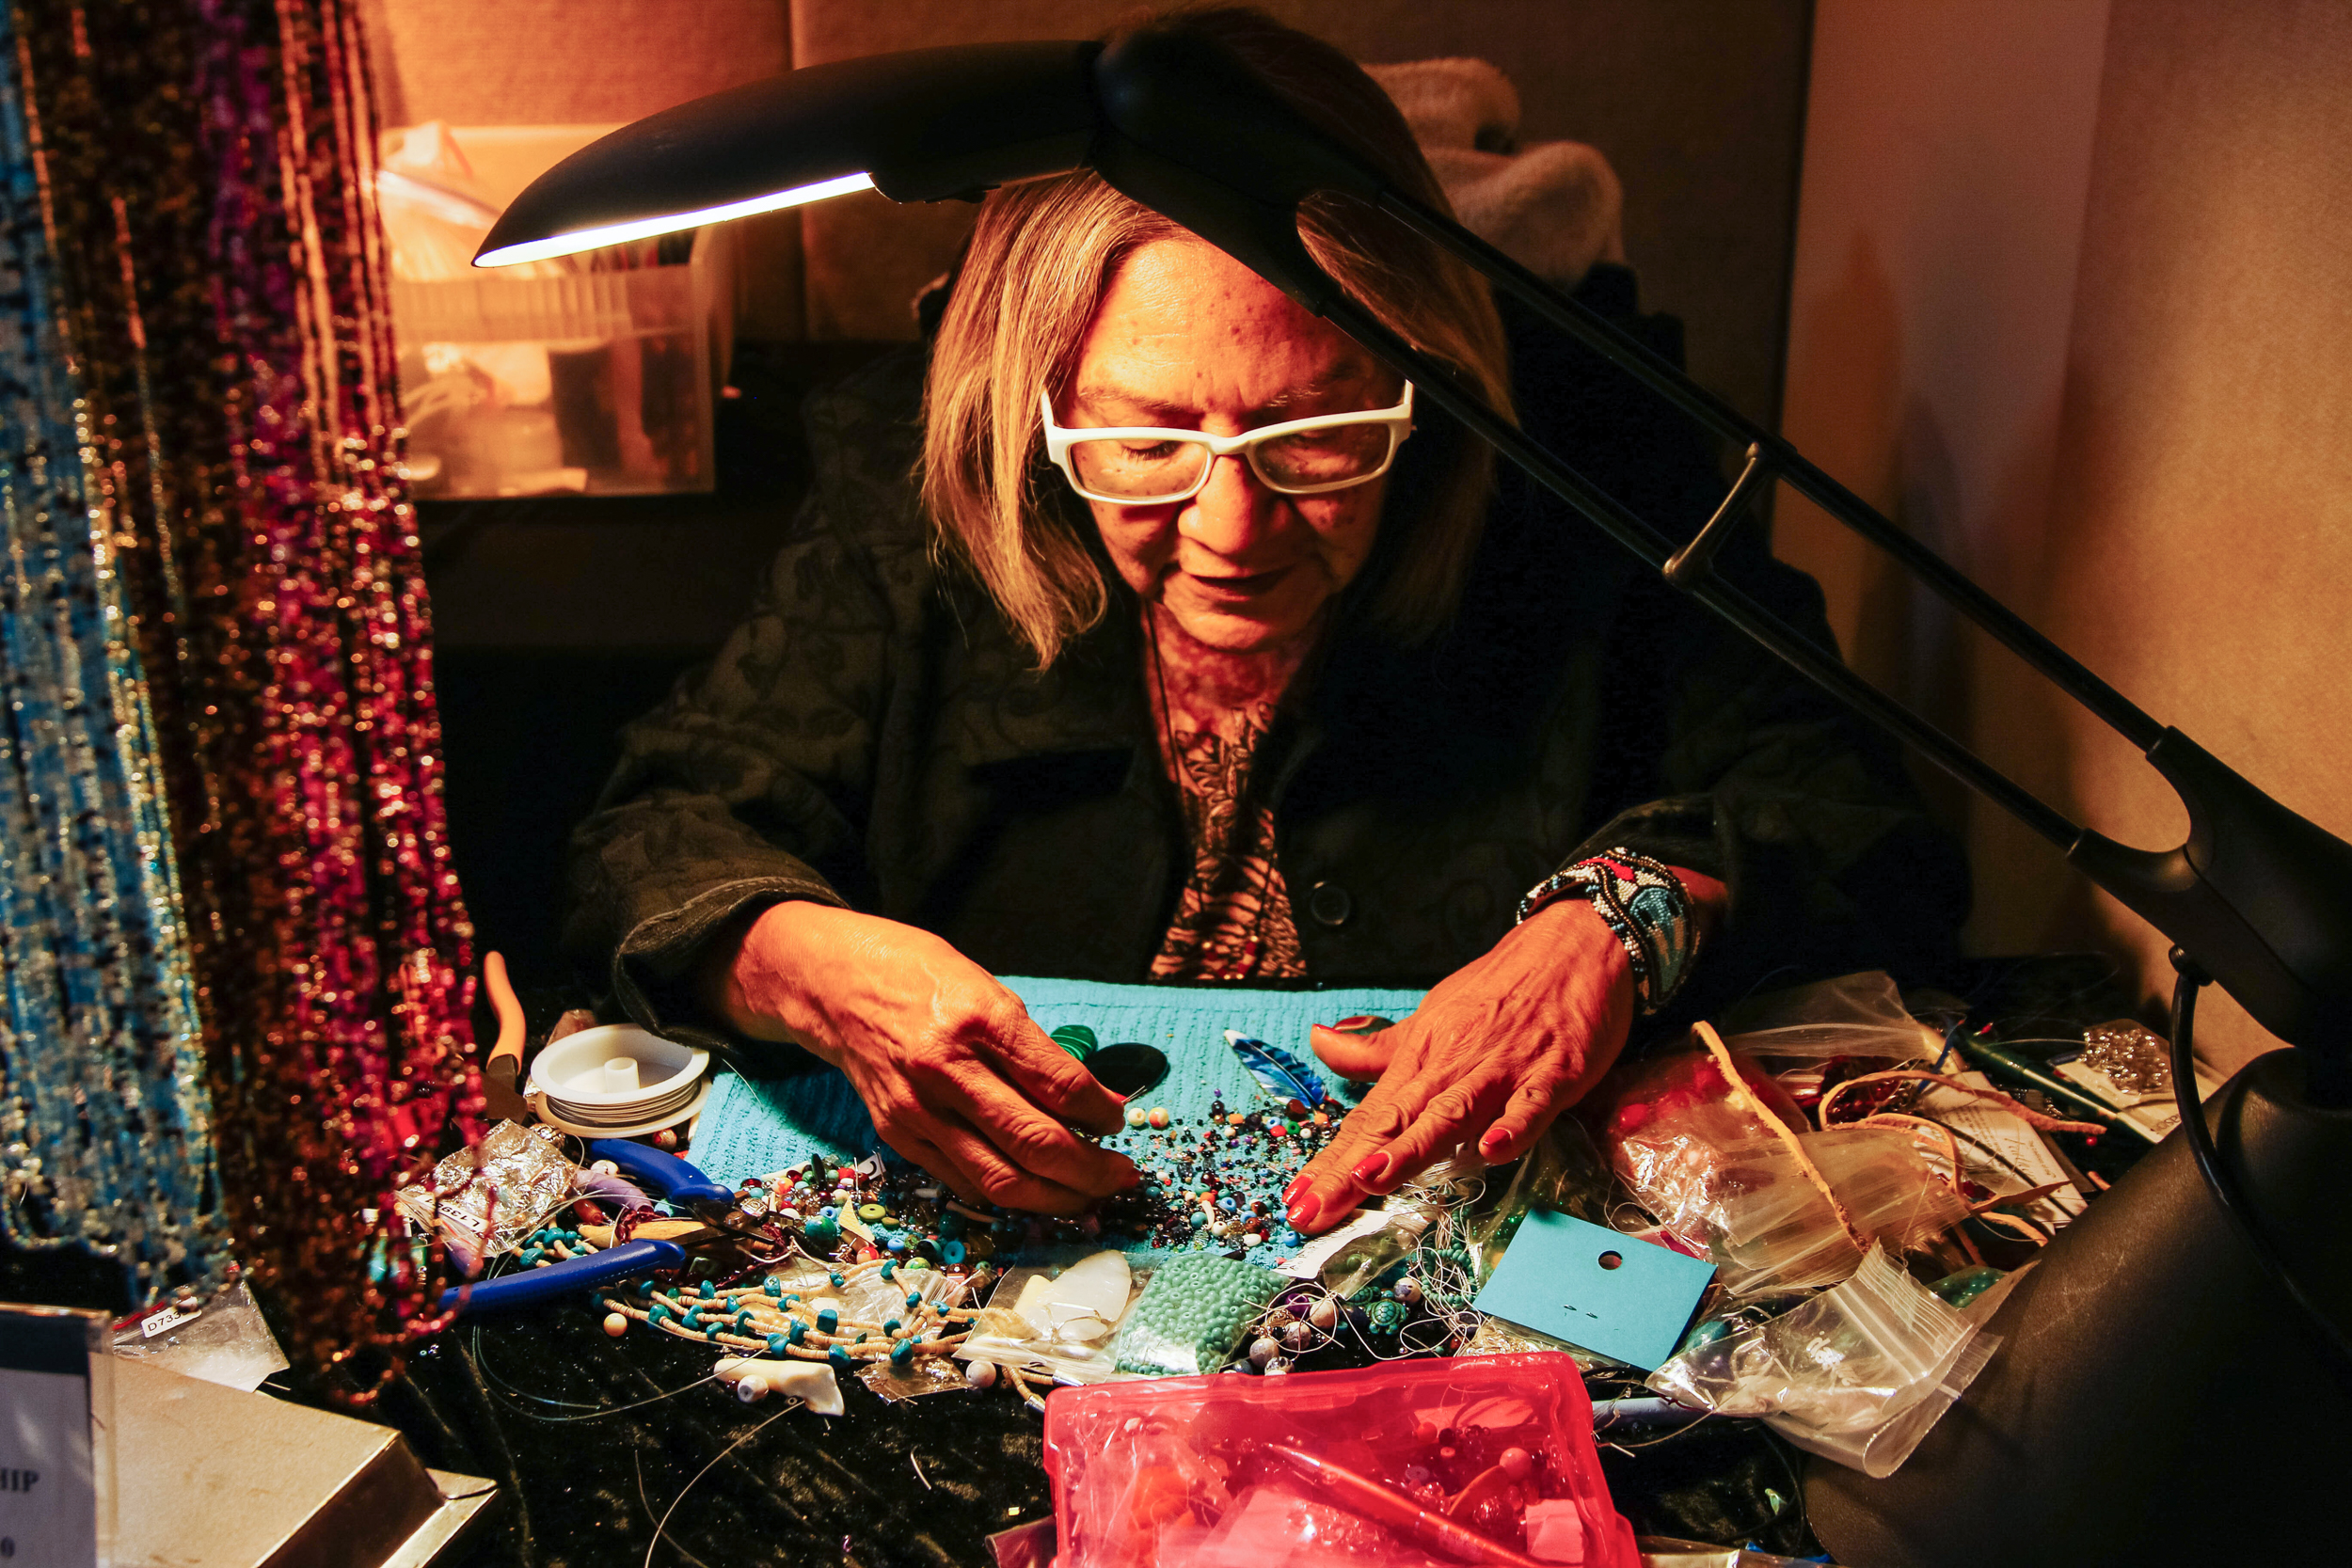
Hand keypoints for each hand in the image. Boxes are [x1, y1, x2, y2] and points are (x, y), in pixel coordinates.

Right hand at [705, 902, 1134, 1214]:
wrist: (834, 986)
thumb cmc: (920, 977)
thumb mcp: (988, 988)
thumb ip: (1035, 1048)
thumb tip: (1093, 1101)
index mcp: (979, 1020)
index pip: (1059, 1085)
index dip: (1102, 1112)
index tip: (1120, 1120)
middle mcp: (947, 1070)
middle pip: (1035, 1142)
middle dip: (1091, 1170)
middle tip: (1123, 1176)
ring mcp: (918, 1110)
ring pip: (1001, 1179)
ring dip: (1056, 1197)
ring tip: (1088, 1197)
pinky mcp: (898, 1135)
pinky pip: (964, 1182)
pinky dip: (1008, 1195)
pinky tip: (1037, 1192)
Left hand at [1284, 866, 1724, 1232]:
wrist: (1574, 946)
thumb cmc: (1500, 989)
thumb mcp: (1432, 1016)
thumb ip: (1378, 1047)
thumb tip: (1320, 1044)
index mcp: (1420, 1058)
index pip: (1368, 1118)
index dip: (1330, 1162)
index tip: (1296, 1202)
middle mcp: (1452, 1067)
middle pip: (1394, 1125)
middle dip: (1351, 1171)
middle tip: (1312, 1210)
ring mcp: (1501, 1071)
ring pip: (1451, 1114)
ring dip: (1412, 1148)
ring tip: (1372, 1179)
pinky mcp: (1553, 1074)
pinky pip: (1530, 1105)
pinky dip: (1513, 1127)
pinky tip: (1492, 1152)